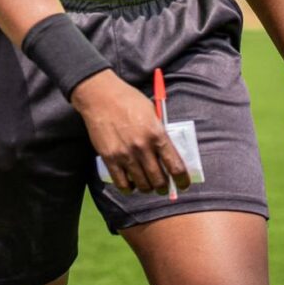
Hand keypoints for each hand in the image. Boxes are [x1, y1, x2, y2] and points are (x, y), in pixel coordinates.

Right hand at [70, 71, 189, 194]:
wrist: (100, 96)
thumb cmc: (128, 100)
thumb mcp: (152, 113)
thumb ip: (160, 133)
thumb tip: (168, 155)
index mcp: (157, 134)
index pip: (175, 166)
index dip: (182, 180)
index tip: (183, 184)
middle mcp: (142, 147)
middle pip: (159, 180)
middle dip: (164, 187)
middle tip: (164, 186)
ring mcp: (125, 154)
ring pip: (142, 185)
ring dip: (148, 188)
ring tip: (148, 185)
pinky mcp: (110, 158)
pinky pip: (122, 183)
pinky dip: (129, 188)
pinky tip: (131, 184)